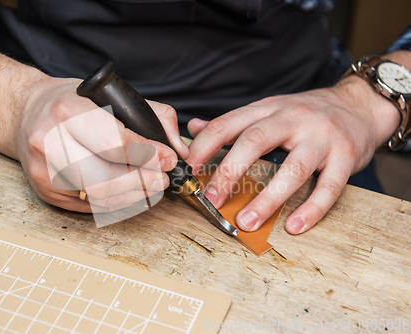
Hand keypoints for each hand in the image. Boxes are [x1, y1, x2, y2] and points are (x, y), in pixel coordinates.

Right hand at [16, 77, 188, 212]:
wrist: (26, 114)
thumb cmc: (71, 103)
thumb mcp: (110, 95)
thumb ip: (152, 117)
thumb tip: (178, 150)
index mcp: (67, 111)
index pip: (115, 143)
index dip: (149, 155)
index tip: (168, 159)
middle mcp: (50, 142)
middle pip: (105, 179)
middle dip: (142, 182)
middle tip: (162, 179)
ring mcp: (45, 171)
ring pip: (99, 198)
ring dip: (133, 195)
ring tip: (150, 185)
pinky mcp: (46, 192)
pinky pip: (90, 207)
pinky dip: (118, 202)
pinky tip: (130, 193)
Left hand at [187, 75, 399, 233]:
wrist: (360, 105)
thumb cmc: (308, 113)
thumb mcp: (269, 109)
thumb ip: (233, 122)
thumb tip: (193, 127)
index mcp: (268, 109)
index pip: (228, 124)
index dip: (204, 146)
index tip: (188, 169)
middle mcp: (293, 118)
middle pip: (255, 141)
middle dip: (230, 171)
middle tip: (211, 198)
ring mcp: (322, 137)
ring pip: (293, 169)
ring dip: (267, 199)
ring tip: (246, 221)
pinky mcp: (347, 156)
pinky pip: (329, 187)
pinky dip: (311, 209)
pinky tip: (294, 226)